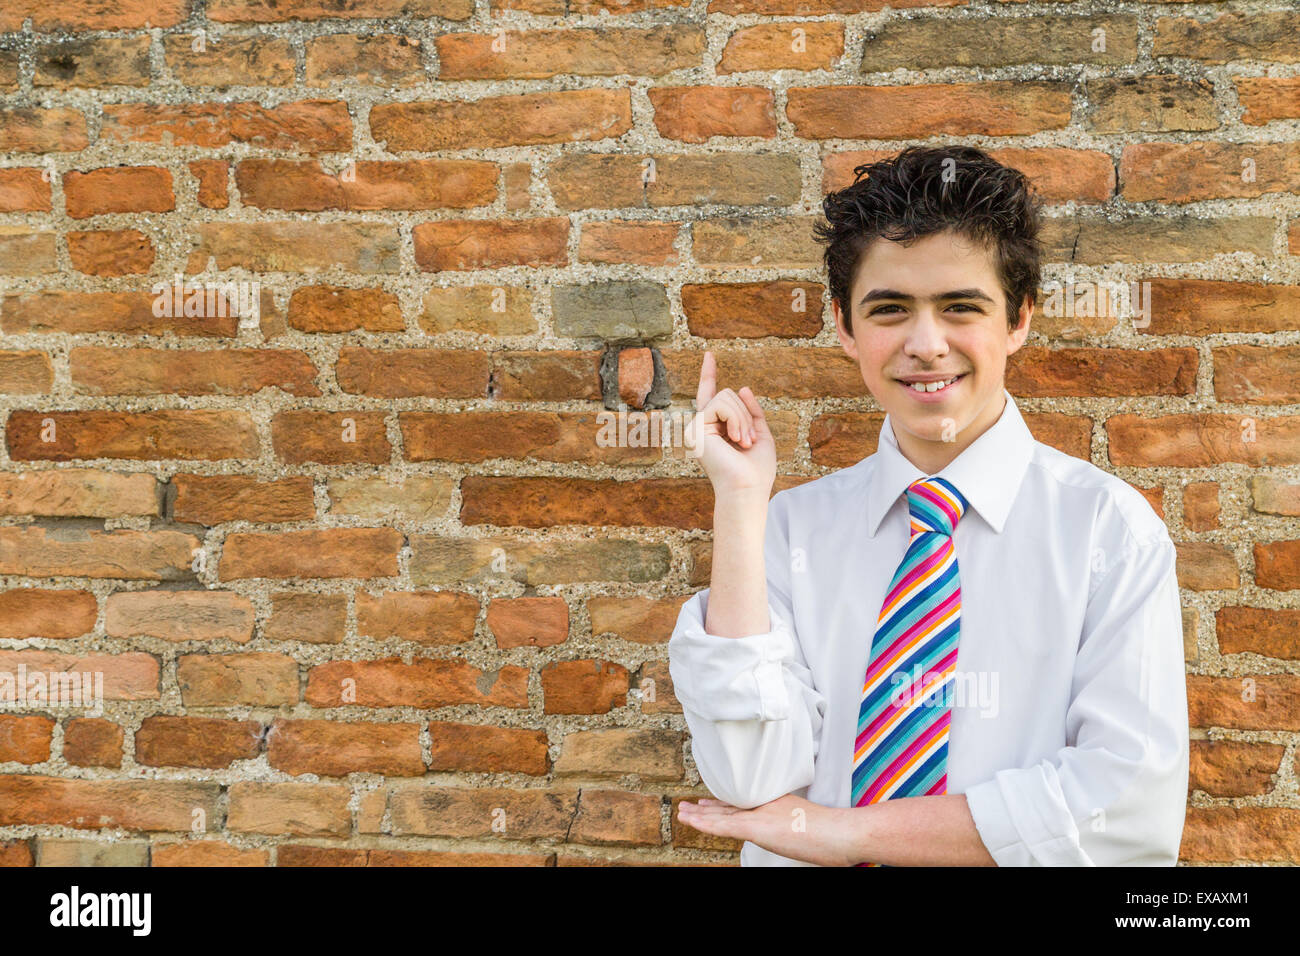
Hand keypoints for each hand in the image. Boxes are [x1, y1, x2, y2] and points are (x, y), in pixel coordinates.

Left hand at [676, 794, 858, 866]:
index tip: (708, 803)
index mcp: (775, 804)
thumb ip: (793, 822)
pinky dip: (706, 823)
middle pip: (730, 807)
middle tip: (688, 806)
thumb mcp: (808, 821)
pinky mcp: (758, 827)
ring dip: (700, 815)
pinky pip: (725, 826)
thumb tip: (789, 829)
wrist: (840, 832)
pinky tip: (692, 821)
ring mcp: (760, 816)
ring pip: (723, 815)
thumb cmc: (833, 831)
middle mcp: (765, 806)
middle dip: (707, 809)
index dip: (723, 804)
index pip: (743, 804)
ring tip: (682, 813)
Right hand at [684, 350, 776, 496]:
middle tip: (748, 441)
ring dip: (742, 418)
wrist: (746, 487)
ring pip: (725, 396)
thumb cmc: (755, 469)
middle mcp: (703, 426)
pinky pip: (721, 404)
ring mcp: (697, 426)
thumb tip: (742, 387)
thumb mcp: (761, 434)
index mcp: (717, 428)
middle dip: (746, 414)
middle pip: (727, 394)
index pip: (711, 395)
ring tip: (743, 442)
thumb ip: (752, 412)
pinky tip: (735, 439)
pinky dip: (735, 419)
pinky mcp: (696, 427)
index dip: (709, 374)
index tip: (709, 355)